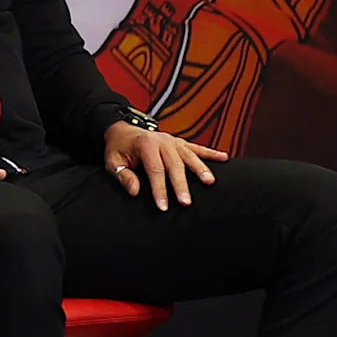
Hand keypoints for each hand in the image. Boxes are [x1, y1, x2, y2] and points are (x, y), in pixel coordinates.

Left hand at [103, 120, 224, 211]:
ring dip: (201, 169)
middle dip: (181, 185)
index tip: (163, 206)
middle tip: (186, 202)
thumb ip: (123, 176)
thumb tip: (135, 191)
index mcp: (145, 144)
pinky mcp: (180, 142)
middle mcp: (162, 141)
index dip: (159, 189)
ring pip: (190, 156)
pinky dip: (211, 153)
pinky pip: (197, 148)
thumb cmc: (118, 148)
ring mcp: (173, 141)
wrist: (123, 130)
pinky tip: (224, 158)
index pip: (155, 170)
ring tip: (210, 182)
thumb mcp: (112, 161)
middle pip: (174, 165)